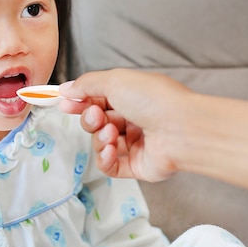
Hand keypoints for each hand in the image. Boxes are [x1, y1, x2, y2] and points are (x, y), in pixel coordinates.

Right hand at [59, 68, 191, 181]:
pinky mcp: (136, 166)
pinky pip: (109, 165)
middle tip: (96, 117)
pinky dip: (105, 157)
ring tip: (111, 133)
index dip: (80, 102)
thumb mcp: (115, 80)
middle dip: (90, 119)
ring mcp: (135, 143)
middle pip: (97, 122)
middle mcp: (134, 119)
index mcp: (131, 97)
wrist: (182, 129)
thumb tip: (66, 91)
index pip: (98, 100)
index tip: (65, 103)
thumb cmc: (154, 99)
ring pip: (101, 143)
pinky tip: (111, 149)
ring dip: (99, 137)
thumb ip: (86, 85)